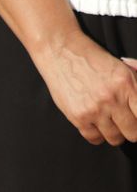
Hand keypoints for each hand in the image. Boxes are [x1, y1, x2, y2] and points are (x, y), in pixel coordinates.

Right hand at [36, 29, 136, 145]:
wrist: (62, 53)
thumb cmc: (92, 60)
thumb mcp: (122, 68)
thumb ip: (135, 87)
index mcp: (127, 84)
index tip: (135, 121)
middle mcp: (113, 98)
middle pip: (132, 132)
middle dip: (130, 131)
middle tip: (125, 124)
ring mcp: (95, 109)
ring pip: (114, 139)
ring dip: (114, 134)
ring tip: (109, 124)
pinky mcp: (79, 117)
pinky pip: (95, 139)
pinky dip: (97, 135)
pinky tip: (95, 124)